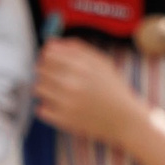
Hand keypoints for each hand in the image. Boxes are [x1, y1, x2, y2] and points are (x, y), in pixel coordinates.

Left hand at [33, 40, 147, 146]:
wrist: (126, 120)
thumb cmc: (113, 90)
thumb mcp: (102, 64)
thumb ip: (77, 50)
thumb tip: (50, 43)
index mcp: (81, 66)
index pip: (48, 55)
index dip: (50, 58)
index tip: (57, 64)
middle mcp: (71, 83)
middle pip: (40, 70)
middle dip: (48, 73)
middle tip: (62, 80)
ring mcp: (66, 102)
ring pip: (37, 88)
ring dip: (47, 90)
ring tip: (63, 94)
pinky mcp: (63, 120)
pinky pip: (41, 109)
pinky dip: (49, 108)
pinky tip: (65, 108)